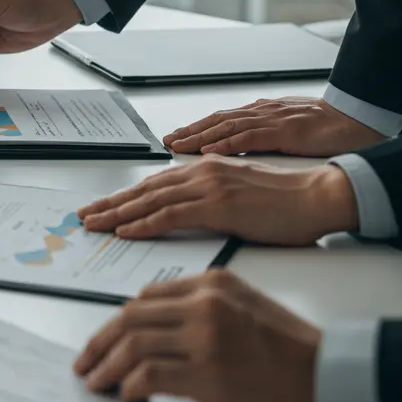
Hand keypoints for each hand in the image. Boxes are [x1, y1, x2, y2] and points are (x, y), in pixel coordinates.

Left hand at [74, 270, 320, 401]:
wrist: (331, 376)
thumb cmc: (291, 347)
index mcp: (210, 282)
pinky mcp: (208, 374)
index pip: (145, 296)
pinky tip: (126, 394)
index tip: (104, 338)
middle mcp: (203, 304)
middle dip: (100, 340)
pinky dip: (130, 385)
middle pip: (130, 316)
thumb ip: (201, 305)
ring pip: (134, 344)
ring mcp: (204, 337)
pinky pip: (151, 375)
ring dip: (107, 366)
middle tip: (85, 360)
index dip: (117, 320)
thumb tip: (156, 325)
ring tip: (95, 381)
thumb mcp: (243, 304)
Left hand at [78, 158, 358, 244]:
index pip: (153, 185)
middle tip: (83, 216)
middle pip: (143, 190)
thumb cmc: (285, 205)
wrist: (317, 198)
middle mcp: (200, 172)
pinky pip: (171, 215)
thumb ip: (208, 203)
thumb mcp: (237, 200)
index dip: (124, 198)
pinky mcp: (218, 206)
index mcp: (204, 170)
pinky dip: (144, 223)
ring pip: (150, 200)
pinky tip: (126, 230)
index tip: (100, 208)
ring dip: (117, 214)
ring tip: (93, 224)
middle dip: (110, 204)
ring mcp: (208, 187)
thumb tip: (183, 216)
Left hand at [164, 96, 386, 156]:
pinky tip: (209, 151)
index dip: (196, 128)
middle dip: (189, 131)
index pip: (220, 119)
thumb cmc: (324, 128)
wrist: (356, 121)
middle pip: (216, 121)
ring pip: (225, 127)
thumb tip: (240, 150)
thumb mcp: (285, 131)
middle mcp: (260, 112)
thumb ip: (262, 137)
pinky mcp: (282, 131)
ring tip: (179, 145)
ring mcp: (270, 120)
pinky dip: (226, 143)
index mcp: (260, 112)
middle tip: (168, 141)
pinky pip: (248, 138)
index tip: (176, 137)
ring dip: (198, 137)